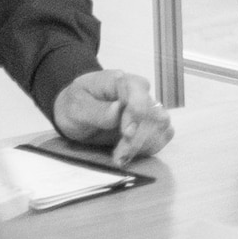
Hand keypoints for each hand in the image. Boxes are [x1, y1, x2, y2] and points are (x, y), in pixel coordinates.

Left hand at [55, 70, 173, 159]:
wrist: (76, 114)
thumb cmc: (74, 106)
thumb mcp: (76, 108)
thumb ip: (96, 110)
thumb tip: (118, 109)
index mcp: (119, 80)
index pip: (138, 93)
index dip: (136, 114)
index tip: (126, 134)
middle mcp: (138, 91)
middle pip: (153, 113)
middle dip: (138, 138)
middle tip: (118, 155)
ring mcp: (146, 107)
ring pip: (161, 126)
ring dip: (143, 145)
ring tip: (120, 157)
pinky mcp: (149, 124)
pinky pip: (162, 136)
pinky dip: (148, 148)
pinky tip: (129, 155)